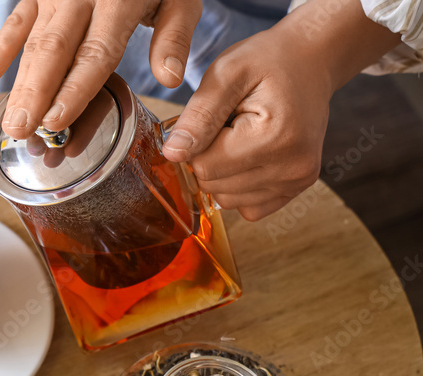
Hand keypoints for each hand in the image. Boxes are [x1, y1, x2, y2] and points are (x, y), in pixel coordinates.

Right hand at [0, 0, 201, 139]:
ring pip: (34, 42)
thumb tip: (171, 79)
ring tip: (12, 123)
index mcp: (120, 0)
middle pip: (55, 52)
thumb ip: (173, 37)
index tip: (56, 120)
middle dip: (36, 95)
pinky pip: (17, 20)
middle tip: (22, 130)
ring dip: (20, 85)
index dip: (74, 89)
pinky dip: (1, 48)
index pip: (95, 53)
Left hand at [161, 0, 402, 221]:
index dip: (197, 143)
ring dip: (223, 172)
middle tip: (230, 125)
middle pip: (214, 186)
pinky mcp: (297, 188)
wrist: (311, 60)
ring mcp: (297, 181)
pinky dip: (239, 185)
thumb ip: (198, 116)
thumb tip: (173, 154)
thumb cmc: (268, 61)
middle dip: (210, 157)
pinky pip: (248, 207)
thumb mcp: (226, 74)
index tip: (215, 119)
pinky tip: (250, 156)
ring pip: (227, 199)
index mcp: (275, 137)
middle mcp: (292, 167)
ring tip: (242, 137)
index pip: (204, 167)